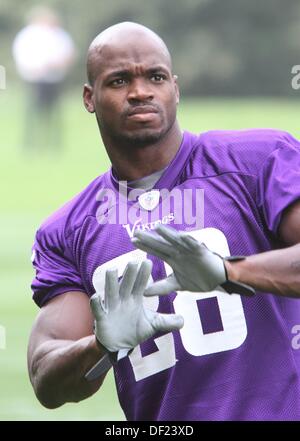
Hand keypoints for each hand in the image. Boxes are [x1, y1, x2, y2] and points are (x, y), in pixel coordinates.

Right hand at [90, 259, 183, 355]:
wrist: (119, 345)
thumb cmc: (134, 330)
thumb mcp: (153, 325)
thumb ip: (167, 321)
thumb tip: (184, 320)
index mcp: (135, 299)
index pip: (140, 284)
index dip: (144, 274)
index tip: (148, 262)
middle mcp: (123, 300)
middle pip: (126, 284)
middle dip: (130, 274)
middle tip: (133, 261)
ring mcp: (112, 307)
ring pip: (111, 292)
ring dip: (111, 282)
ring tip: (111, 270)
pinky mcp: (102, 318)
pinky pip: (98, 310)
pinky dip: (96, 304)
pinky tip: (96, 296)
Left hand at [132, 225, 254, 296]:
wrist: (217, 281)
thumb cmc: (198, 279)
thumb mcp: (177, 285)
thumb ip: (162, 287)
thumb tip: (144, 293)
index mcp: (173, 258)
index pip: (156, 250)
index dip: (145, 246)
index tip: (132, 241)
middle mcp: (179, 251)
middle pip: (162, 243)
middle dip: (150, 238)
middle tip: (137, 231)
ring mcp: (189, 250)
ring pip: (177, 241)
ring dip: (167, 234)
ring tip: (157, 228)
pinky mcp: (201, 252)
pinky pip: (195, 245)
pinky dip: (189, 240)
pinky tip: (182, 235)